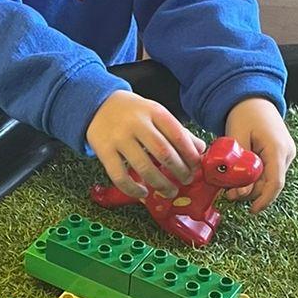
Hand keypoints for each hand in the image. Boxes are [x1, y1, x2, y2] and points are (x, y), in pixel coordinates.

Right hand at [86, 91, 202, 199]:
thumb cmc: (133, 113)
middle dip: (179, 171)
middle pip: (164, 152)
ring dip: (161, 184)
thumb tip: (199, 149)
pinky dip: (133, 189)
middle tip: (186, 180)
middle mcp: (136, 124)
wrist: (98, 104)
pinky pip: (120, 176)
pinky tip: (143, 192)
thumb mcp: (156, 113)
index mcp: (153, 112)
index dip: (190, 154)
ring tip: (170, 191)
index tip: (196, 167)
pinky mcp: (104, 151)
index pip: (177, 135)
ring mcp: (119, 138)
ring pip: (144, 167)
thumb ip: (176, 130)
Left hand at [223, 98, 294, 210]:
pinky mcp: (281, 155)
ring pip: (270, 179)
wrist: (254, 99)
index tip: (251, 211)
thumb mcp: (236, 138)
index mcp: (277, 149)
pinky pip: (269, 172)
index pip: (275, 183)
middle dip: (251, 193)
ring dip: (252, 185)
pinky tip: (241, 175)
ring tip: (232, 184)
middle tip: (229, 194)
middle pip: (271, 184)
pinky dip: (256, 176)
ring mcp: (286, 154)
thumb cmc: (245, 114)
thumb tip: (237, 193)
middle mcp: (287, 153)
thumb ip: (237, 167)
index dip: (264, 200)